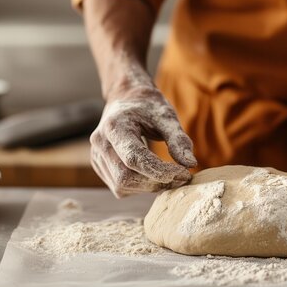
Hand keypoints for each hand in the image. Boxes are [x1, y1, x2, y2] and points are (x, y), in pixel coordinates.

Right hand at [90, 67, 196, 197]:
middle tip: (181, 178)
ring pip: (121, 186)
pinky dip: (140, 187)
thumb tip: (190, 164)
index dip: (160, 171)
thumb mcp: (167, 116)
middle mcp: (100, 143)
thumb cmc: (147, 106)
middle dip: (155, 182)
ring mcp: (96, 156)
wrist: (125, 99)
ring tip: (170, 177)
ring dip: (149, 187)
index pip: (134, 158)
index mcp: (114, 126)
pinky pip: (119, 187)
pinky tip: (154, 175)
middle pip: (125, 177)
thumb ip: (178, 139)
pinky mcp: (100, 166)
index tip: (184, 174)